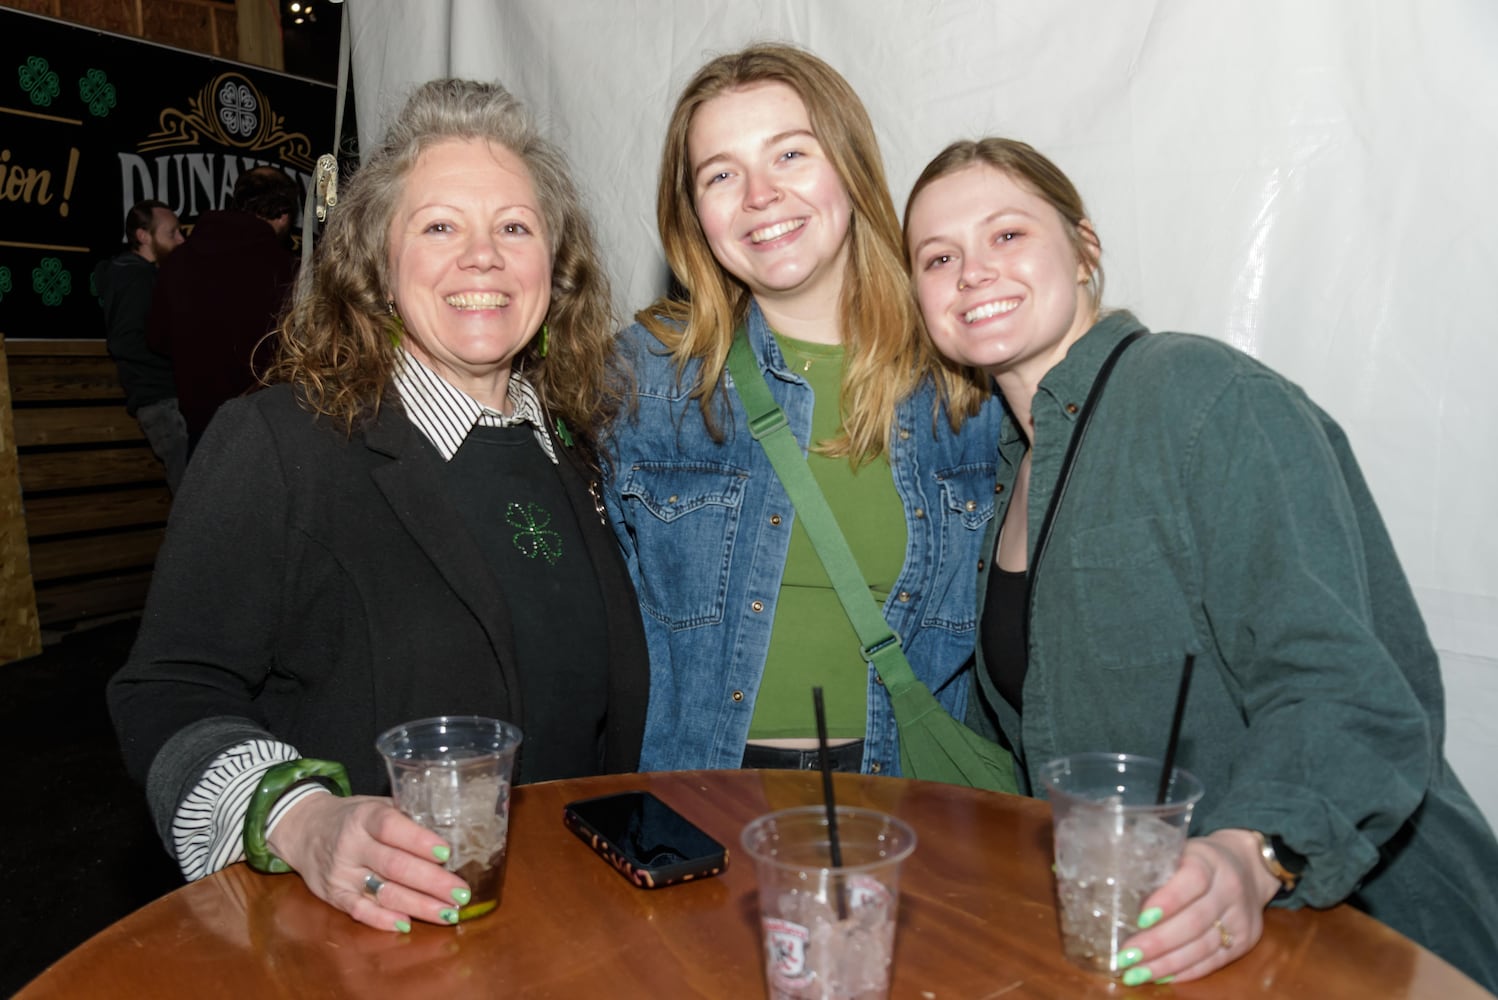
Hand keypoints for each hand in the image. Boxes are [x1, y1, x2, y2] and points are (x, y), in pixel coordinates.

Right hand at [265, 792, 471, 931]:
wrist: (304, 830)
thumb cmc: (353, 817)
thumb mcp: (375, 805)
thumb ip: (406, 816)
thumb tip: (453, 830)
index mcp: (363, 816)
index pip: (391, 827)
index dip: (419, 840)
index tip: (447, 852)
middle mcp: (350, 845)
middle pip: (394, 865)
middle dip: (431, 881)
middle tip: (461, 893)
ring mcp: (341, 873)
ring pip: (383, 892)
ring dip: (418, 906)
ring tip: (448, 913)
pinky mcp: (333, 896)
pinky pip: (358, 911)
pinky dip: (383, 920)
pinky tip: (407, 924)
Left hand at [1114, 828, 1282, 984]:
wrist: (1249, 867)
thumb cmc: (1198, 859)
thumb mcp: (1179, 851)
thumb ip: (1153, 867)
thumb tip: (1109, 891)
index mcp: (1209, 860)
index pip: (1192, 880)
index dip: (1168, 900)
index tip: (1141, 919)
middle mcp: (1229, 889)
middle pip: (1195, 921)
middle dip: (1158, 942)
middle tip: (1126, 956)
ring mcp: (1240, 918)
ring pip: (1203, 946)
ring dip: (1167, 964)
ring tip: (1136, 973)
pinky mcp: (1245, 941)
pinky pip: (1213, 961)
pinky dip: (1185, 972)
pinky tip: (1161, 977)